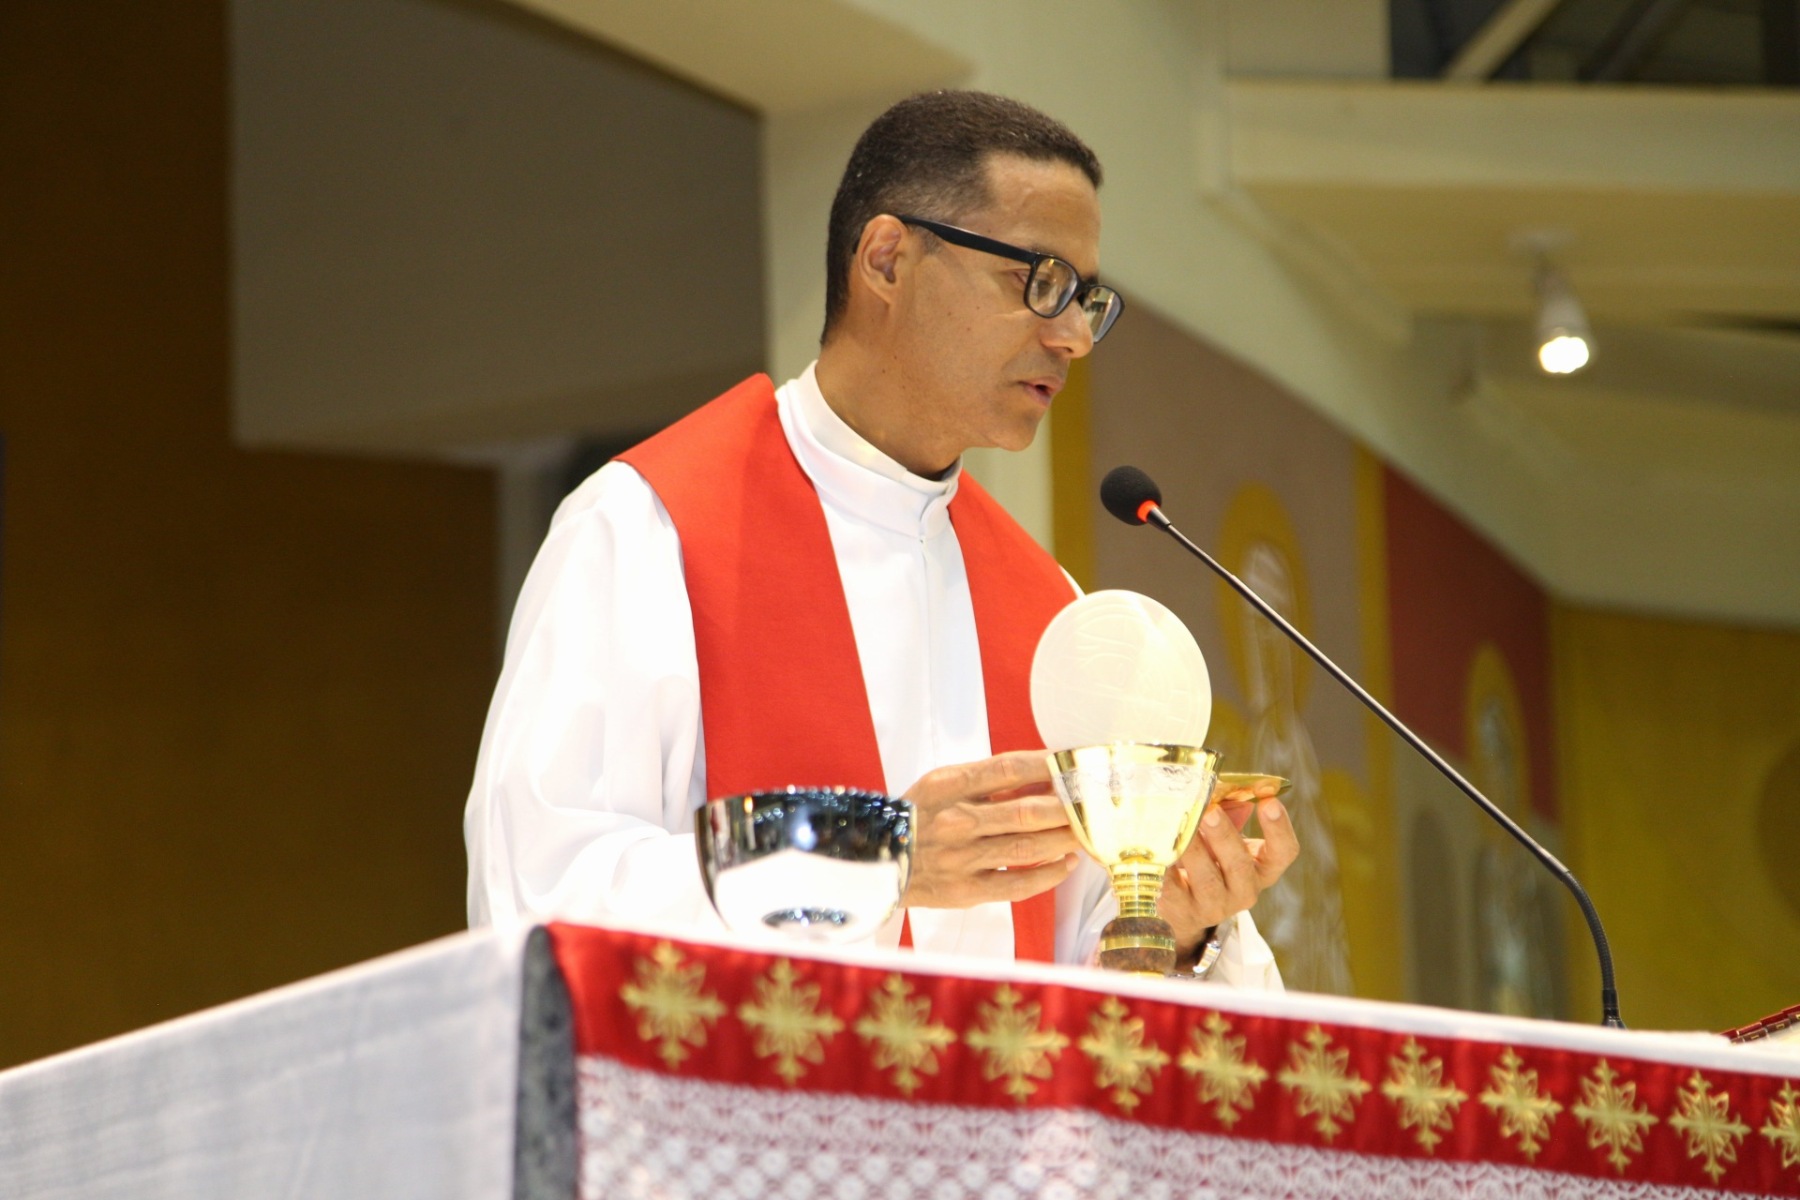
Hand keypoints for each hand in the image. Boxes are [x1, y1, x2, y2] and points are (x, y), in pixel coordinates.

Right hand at [900, 750, 1079, 908]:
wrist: (877, 862)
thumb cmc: (919, 818)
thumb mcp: (941, 786)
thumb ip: (986, 781)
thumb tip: (1042, 776)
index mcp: (948, 786)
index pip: (1008, 769)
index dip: (1047, 765)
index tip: (1075, 763)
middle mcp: (956, 821)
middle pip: (1026, 811)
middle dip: (1067, 807)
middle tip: (1094, 803)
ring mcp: (962, 858)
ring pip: (1027, 847)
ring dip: (1064, 839)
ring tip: (1088, 832)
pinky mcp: (966, 891)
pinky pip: (1017, 884)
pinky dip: (1048, 874)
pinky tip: (1067, 864)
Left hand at [1158, 780, 1299, 959]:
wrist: (1179, 907)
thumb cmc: (1204, 858)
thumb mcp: (1220, 836)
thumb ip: (1224, 809)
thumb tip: (1217, 784)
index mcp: (1260, 868)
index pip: (1283, 852)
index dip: (1280, 828)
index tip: (1268, 800)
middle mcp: (1243, 890)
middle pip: (1240, 865)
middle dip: (1225, 836)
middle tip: (1210, 811)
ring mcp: (1213, 906)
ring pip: (1206, 880)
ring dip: (1192, 850)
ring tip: (1177, 826)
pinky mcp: (1182, 912)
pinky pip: (1171, 889)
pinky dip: (1163, 867)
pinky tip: (1153, 848)